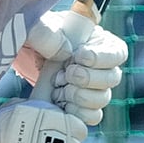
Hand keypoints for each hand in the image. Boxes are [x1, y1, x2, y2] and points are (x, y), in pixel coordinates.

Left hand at [24, 10, 127, 124]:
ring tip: (59, 87)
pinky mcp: (81, 107)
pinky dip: (77, 112)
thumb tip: (66, 51)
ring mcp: (93, 89)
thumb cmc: (39, 36)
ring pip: (102, 99)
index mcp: (100, 43)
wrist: (26, 57)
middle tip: (67, 74)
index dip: (102, 58)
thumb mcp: (41, 26)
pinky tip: (61, 102)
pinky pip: (92, 117)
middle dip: (88, 78)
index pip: (118, 53)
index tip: (80, 57)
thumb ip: (51, 32)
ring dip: (79, 95)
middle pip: (113, 78)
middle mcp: (101, 67)